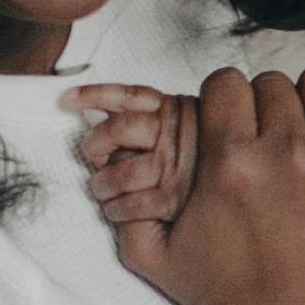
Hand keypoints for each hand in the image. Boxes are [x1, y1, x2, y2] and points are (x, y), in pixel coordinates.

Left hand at [67, 83, 197, 228]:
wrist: (235, 193)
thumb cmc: (202, 160)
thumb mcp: (181, 126)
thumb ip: (140, 116)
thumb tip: (93, 113)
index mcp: (175, 111)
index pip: (129, 96)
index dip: (95, 94)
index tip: (69, 99)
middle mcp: (174, 135)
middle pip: (119, 129)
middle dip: (96, 141)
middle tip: (90, 151)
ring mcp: (174, 167)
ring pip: (119, 171)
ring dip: (101, 184)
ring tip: (100, 188)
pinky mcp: (174, 198)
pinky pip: (130, 204)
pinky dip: (116, 210)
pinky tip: (115, 209)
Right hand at [113, 65, 304, 304]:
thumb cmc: (225, 298)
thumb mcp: (155, 256)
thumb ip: (125, 205)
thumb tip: (104, 160)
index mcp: (229, 164)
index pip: (225, 83)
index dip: (221, 97)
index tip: (228, 118)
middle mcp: (285, 155)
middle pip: (271, 83)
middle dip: (261, 103)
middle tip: (264, 133)